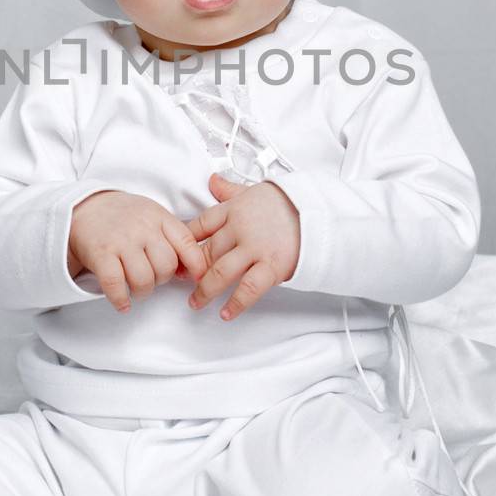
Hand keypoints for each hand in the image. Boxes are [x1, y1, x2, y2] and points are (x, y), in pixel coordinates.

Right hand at [67, 190, 208, 313]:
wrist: (84, 206)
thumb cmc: (124, 216)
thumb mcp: (152, 215)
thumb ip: (172, 237)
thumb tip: (191, 271)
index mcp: (159, 217)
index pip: (187, 243)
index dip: (196, 266)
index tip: (197, 279)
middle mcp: (142, 227)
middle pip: (166, 266)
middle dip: (162, 280)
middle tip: (151, 277)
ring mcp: (120, 240)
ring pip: (144, 279)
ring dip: (142, 292)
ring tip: (136, 289)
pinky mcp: (100, 254)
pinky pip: (116, 284)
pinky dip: (121, 299)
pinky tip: (122, 303)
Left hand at [184, 172, 300, 320]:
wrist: (319, 211)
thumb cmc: (288, 203)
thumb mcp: (254, 191)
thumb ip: (230, 190)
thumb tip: (212, 181)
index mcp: (233, 209)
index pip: (199, 226)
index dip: (184, 243)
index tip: (176, 255)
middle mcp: (239, 228)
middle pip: (206, 252)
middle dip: (192, 271)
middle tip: (183, 284)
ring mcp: (255, 248)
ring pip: (219, 272)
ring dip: (204, 291)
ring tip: (196, 303)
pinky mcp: (272, 265)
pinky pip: (248, 288)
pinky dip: (235, 303)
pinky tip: (226, 313)